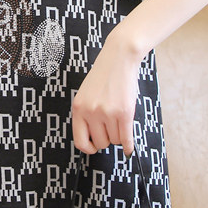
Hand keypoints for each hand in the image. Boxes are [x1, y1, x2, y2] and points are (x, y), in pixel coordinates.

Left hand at [71, 30, 143, 156]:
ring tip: (119, 121)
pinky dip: (128, 147)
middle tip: (111, 128)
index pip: (80, 141)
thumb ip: (86, 115)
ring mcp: (107, 113)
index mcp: (78, 108)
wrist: (119, 58)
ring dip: (118, 135)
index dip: (88, 148)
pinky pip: (126, 138)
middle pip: (101, 142)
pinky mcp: (124, 112)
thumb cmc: (104, 77)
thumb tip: (91, 141)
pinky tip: (129, 149)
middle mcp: (91, 112)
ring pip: (115, 140)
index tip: (94, 147)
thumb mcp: (86, 95)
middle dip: (107, 138)